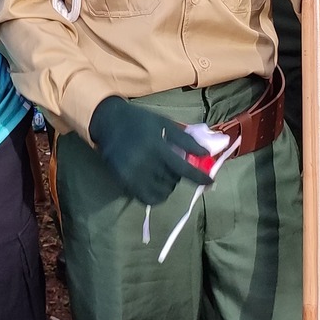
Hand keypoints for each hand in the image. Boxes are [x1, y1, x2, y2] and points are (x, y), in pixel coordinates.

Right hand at [88, 96, 213, 204]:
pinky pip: (146, 198)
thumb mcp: (164, 123)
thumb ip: (185, 140)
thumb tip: (206, 154)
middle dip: (178, 176)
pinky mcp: (124, 182)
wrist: (108, 121)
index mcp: (156, 146)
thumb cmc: (140, 121)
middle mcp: (145, 162)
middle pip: (172, 181)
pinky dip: (156, 196)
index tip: (211, 183)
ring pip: (161, 192)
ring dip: (168, 186)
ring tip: (162, 174)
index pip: (183, 168)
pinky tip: (155, 185)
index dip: (199, 177)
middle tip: (172, 166)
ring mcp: (133, 174)